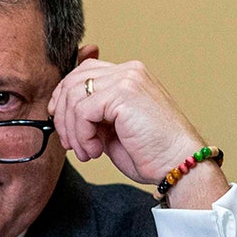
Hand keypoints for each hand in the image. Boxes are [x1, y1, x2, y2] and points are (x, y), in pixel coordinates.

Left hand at [49, 56, 228, 207]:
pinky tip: (95, 150)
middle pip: (74, 81)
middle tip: (69, 143)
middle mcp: (128, 71)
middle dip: (63, 115)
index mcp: (128, 76)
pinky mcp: (124, 93)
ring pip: (74, 97)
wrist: (178, 164)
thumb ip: (92, 114)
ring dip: (72, 130)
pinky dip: (82, 135)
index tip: (59, 119)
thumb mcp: (112, 128)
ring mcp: (127, 79)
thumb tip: (62, 113)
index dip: (64, 95)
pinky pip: (83, 111)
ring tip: (86, 151)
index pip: (83, 72)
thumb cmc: (150, 152)